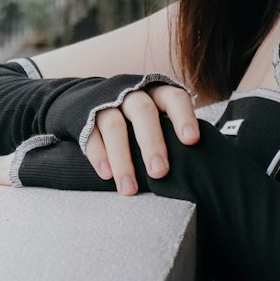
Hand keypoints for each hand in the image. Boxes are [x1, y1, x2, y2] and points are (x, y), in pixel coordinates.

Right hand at [84, 79, 200, 195]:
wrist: (91, 99)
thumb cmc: (138, 116)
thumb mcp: (156, 114)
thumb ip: (172, 131)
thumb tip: (195, 163)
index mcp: (156, 91)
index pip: (174, 98)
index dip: (183, 117)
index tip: (192, 141)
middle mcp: (132, 93)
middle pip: (142, 111)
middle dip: (152, 143)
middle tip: (160, 173)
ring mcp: (106, 103)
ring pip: (114, 126)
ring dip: (122, 158)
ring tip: (130, 189)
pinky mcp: (83, 116)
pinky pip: (90, 136)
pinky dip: (99, 156)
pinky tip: (107, 176)